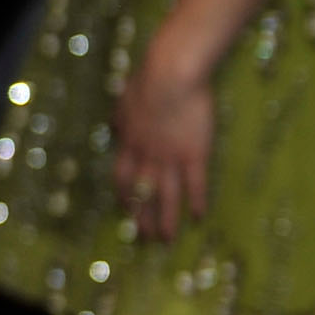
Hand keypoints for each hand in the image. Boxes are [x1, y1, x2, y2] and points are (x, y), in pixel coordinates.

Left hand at [112, 38, 214, 241]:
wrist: (170, 74)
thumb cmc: (148, 80)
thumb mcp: (125, 100)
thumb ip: (122, 118)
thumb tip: (116, 127)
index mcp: (129, 143)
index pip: (122, 178)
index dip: (124, 196)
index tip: (126, 210)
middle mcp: (147, 156)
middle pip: (142, 194)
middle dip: (141, 218)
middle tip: (143, 238)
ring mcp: (170, 157)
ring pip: (166, 196)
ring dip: (165, 220)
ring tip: (167, 239)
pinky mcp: (195, 153)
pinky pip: (195, 184)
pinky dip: (196, 201)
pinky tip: (199, 217)